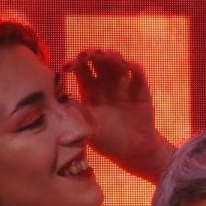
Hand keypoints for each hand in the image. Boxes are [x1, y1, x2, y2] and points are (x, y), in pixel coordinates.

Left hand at [67, 49, 173, 181]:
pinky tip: (127, 66)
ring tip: (105, 57)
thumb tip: (64, 101)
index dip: (74, 64)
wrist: (135, 152)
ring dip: (110, 55)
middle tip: (87, 56)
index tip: (68, 66)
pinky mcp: (140, 88)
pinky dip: (133, 66)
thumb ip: (80, 116)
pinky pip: (137, 72)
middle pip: (97, 61)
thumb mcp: (90, 132)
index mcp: (90, 91)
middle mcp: (105, 84)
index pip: (81, 70)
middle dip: (91, 54)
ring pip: (115, 61)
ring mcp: (123, 84)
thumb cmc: (109, 142)